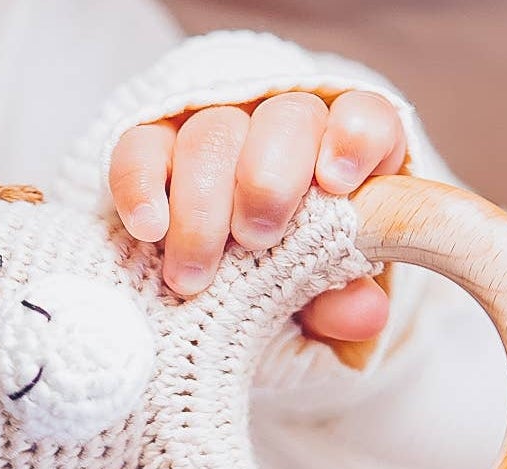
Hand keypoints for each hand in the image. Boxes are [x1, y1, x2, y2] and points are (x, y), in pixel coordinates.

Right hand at [109, 90, 405, 342]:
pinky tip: (148, 229)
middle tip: (254, 240)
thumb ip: (342, 303)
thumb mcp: (321, 299)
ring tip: (193, 277)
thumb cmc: (286, 278)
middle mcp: (285, 124)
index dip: (354, 136)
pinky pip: (141, 144)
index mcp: (345, 153)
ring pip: (212, 134)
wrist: (219, 281)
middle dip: (268, 181)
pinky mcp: (154, 140)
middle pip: (285, 119)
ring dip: (201, 206)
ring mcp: (218, 126)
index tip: (336, 181)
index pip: (365, 116)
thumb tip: (364, 315)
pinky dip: (141, 183)